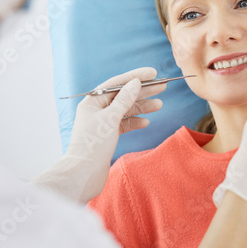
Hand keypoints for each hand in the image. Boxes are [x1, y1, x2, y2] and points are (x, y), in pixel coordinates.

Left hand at [32, 68, 164, 203]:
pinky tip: (146, 121)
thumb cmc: (93, 145)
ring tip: (159, 104)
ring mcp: (103, 123)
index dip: (135, 77)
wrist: (84, 174)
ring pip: (126, 110)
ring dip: (142, 106)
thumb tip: (135, 83)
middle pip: (123, 95)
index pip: (117, 83)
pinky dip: (135, 122)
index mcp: (93, 101)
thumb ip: (124, 100)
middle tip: (162, 86)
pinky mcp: (108, 136)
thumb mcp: (110, 118)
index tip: (153, 73)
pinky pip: (124, 124)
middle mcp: (97, 110)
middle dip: (143, 91)